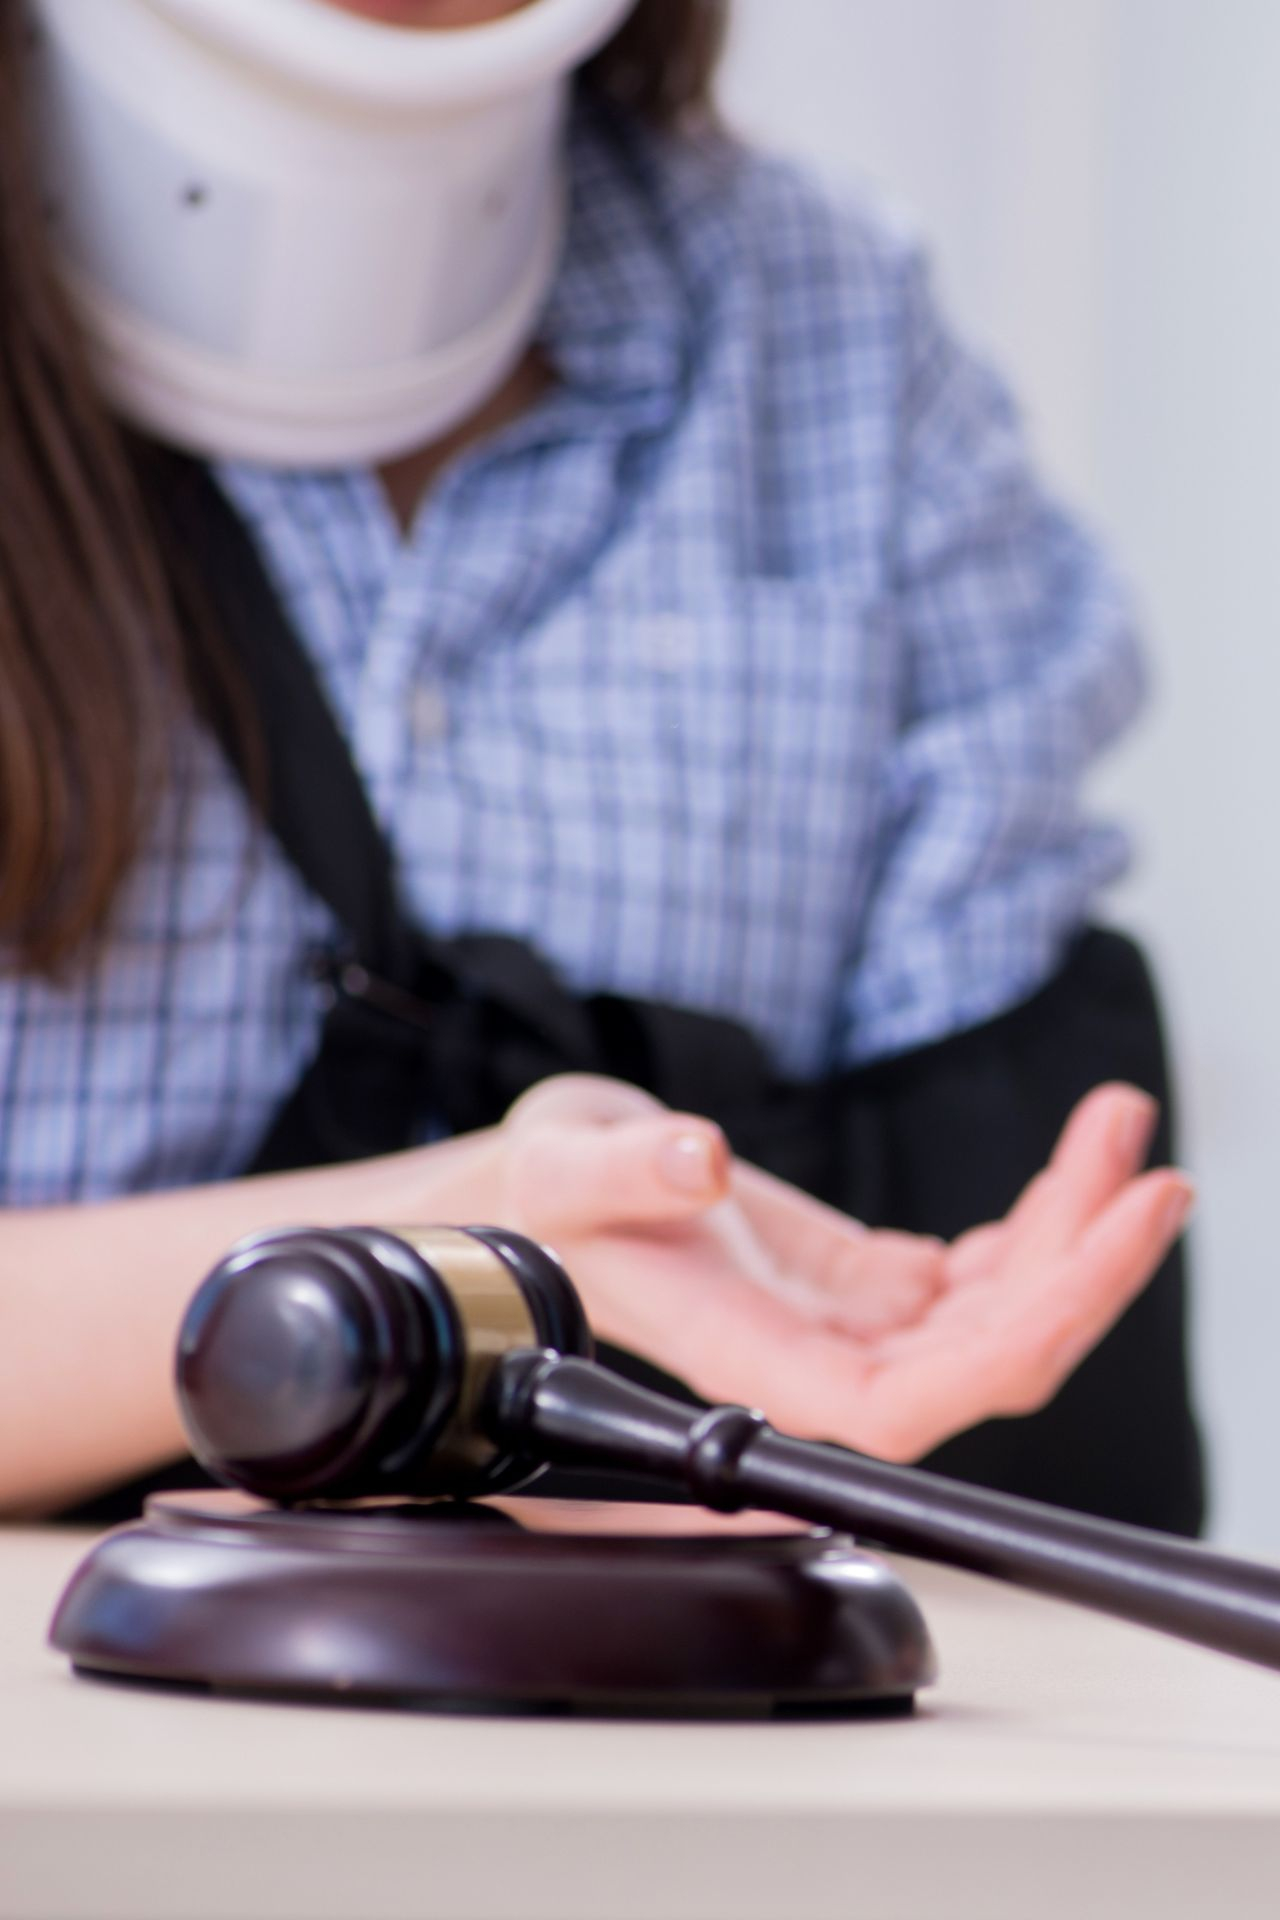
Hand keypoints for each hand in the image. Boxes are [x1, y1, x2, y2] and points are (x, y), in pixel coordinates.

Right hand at [491, 1075, 1193, 1462]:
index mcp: (749, 1350)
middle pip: (986, 1359)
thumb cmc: (539, 1196)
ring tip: (1113, 1127)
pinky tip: (1067, 1171)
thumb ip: (628, 1167)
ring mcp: (849, 1323)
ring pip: (997, 1314)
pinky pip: (978, 1279)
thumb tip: (698, 1163)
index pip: (903, 1403)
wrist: (540, 1194)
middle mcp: (814, 1355)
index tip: (1094, 1252)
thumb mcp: (565, 1161)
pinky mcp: (864, 1286)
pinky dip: (1038, 1224)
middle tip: (1148, 1174)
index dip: (1014, 1348)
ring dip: (1073, 1231)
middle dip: (1083, 1272)